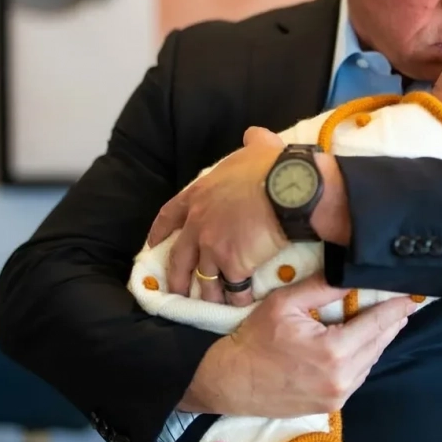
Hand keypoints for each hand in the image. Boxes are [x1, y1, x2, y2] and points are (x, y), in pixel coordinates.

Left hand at [148, 127, 285, 306]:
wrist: (288, 190)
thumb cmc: (272, 166)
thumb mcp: (258, 147)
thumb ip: (251, 142)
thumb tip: (253, 134)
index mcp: (199, 195)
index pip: (169, 215)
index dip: (160, 231)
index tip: (153, 244)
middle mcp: (199, 224)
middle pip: (180, 257)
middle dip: (176, 277)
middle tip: (175, 291)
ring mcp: (213, 247)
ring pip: (203, 279)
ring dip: (206, 295)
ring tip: (209, 307)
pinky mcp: (234, 265)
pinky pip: (233, 288)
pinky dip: (237, 299)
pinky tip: (242, 305)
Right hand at [179, 275, 419, 416]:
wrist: (229, 381)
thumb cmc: (253, 339)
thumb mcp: (285, 303)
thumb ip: (322, 287)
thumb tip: (351, 273)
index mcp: (335, 351)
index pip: (378, 323)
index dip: (397, 307)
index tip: (412, 295)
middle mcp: (343, 377)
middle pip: (380, 342)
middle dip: (392, 321)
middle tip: (403, 303)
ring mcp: (339, 395)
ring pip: (371, 360)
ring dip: (378, 339)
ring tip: (384, 318)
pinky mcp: (331, 405)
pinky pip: (358, 375)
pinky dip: (362, 356)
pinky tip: (360, 341)